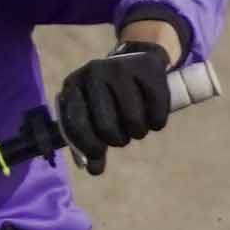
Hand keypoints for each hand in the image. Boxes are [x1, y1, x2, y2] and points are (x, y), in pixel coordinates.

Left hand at [53, 37, 184, 165]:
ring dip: (137, 133)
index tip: (99, 153)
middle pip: (106, 124)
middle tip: (122, 138)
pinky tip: (154, 122)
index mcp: (73, 85)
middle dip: (117, 140)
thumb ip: (91, 142)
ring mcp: (121, 68)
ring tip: (137, 129)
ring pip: (133, 119)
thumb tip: (94, 171)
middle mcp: (94, 73)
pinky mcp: (148, 69)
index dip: (88, 144)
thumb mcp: (93, 113)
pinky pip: (156, 108)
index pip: (75, 122)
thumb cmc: (109, 96)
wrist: (136, 59)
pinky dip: (157, 122)